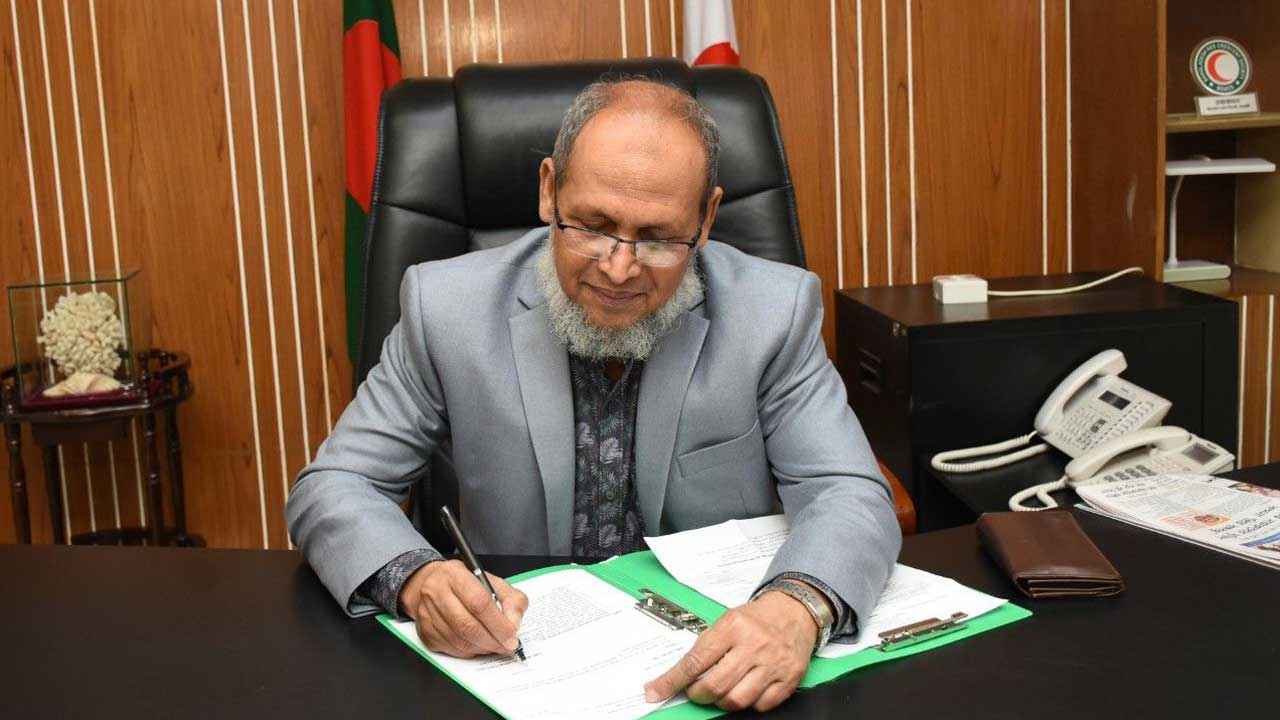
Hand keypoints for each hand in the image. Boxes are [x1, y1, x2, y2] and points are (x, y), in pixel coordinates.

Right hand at [398, 559, 528, 657]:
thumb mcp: (493, 582)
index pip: (479, 602)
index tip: (511, 635)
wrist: (431, 584)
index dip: (498, 623)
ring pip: (458, 640)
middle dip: (492, 640)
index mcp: (455, 575)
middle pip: (467, 625)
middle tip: (506, 646)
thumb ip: (511, 599)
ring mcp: (427, 613)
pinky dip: (469, 652)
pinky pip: (450, 649)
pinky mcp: (424, 632)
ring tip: (494, 646)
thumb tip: (514, 623)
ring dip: (481, 648)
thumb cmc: (464, 583)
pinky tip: (478, 646)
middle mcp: (436, 592)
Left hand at [644, 589, 818, 711]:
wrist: (795, 611)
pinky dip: (749, 703)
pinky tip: (747, 689)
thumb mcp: (727, 621)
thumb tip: (682, 675)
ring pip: (737, 700)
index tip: (655, 692)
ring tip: (722, 691)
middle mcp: (753, 645)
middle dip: (698, 695)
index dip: (672, 681)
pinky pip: (761, 705)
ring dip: (722, 701)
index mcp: (733, 627)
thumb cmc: (757, 618)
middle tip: (696, 691)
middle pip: (715, 686)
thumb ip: (707, 647)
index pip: (695, 661)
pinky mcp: (789, 678)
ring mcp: (773, 663)